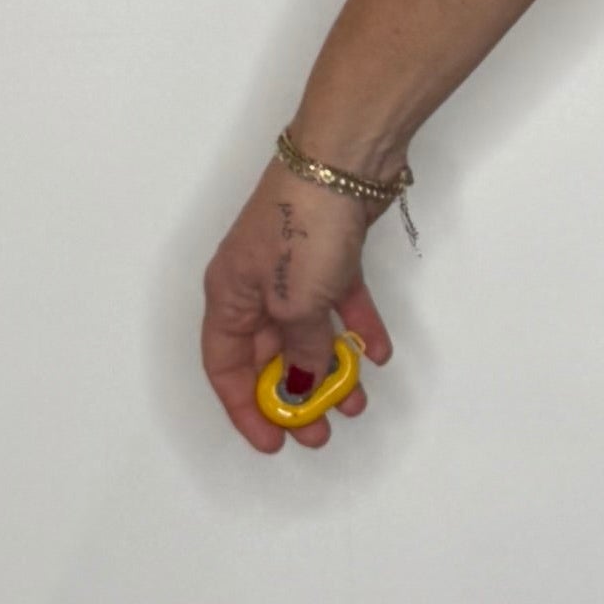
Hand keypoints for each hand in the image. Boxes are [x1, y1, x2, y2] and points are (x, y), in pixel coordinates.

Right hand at [200, 167, 397, 453]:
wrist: (343, 161)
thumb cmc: (303, 228)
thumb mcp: (296, 304)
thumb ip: (299, 350)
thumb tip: (300, 384)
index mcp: (228, 296)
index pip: (224, 366)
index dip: (244, 408)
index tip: (272, 442)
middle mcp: (255, 286)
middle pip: (268, 355)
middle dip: (293, 396)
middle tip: (319, 432)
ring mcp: (294, 270)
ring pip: (307, 333)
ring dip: (330, 369)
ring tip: (355, 401)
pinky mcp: (331, 255)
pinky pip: (340, 304)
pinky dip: (357, 329)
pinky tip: (378, 353)